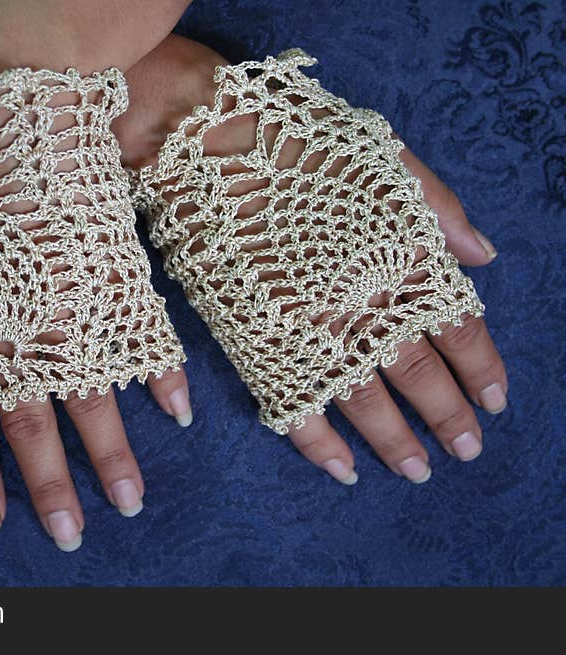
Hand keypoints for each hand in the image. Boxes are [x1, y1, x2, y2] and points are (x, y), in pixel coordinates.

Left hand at [0, 3, 192, 551]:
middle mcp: (14, 333)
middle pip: (34, 428)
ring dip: (112, 456)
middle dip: (53, 488)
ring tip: (128, 501)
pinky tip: (171, 415)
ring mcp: (69, 308)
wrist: (5, 95)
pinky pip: (140, 339)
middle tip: (72, 535)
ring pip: (93, 399)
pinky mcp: (111, 277)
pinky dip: (158, 378)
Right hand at [116, 35, 506, 483]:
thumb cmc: (293, 140)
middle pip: (417, 375)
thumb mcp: (380, 156)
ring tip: (417, 471)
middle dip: (447, 417)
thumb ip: (435, 207)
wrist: (203, 143)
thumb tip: (483, 259)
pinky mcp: (257, 342)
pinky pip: (293, 406)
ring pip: (362, 402)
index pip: (456, 327)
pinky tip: (342, 468)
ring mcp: (307, 328)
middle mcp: (359, 303)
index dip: (480, 368)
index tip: (495, 402)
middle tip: (465, 452)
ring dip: (394, 442)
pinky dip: (318, 444)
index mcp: (397, 258)